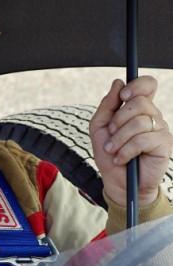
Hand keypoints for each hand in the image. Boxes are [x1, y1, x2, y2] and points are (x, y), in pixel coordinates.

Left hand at [89, 76, 172, 206]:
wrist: (117, 183)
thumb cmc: (109, 155)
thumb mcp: (100, 128)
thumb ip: (107, 105)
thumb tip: (118, 82)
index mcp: (138, 109)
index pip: (148, 85)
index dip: (138, 85)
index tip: (124, 95)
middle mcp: (152, 116)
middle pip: (140, 102)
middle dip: (118, 119)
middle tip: (110, 134)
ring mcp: (160, 129)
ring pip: (139, 122)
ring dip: (119, 138)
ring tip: (112, 150)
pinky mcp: (164, 145)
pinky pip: (143, 139)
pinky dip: (126, 150)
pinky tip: (121, 159)